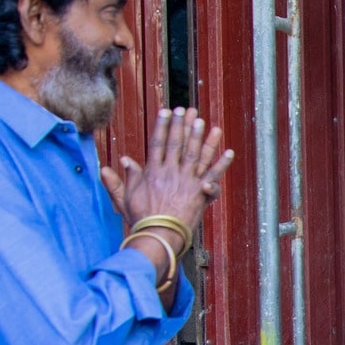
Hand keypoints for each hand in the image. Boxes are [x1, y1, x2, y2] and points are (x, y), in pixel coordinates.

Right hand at [99, 108, 234, 239]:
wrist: (158, 235)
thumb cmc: (141, 219)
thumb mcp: (124, 198)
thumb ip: (119, 180)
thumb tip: (114, 164)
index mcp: (152, 172)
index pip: (158, 143)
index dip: (162, 126)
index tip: (166, 112)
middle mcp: (170, 172)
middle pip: (178, 143)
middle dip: (182, 125)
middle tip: (187, 109)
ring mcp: (186, 181)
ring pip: (195, 154)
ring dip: (202, 137)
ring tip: (205, 122)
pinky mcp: (199, 192)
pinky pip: (213, 175)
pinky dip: (222, 164)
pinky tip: (229, 152)